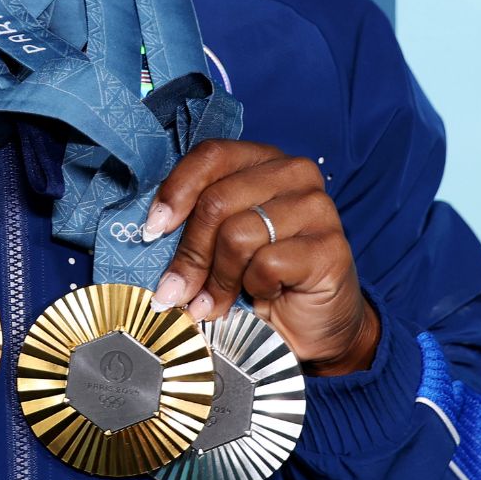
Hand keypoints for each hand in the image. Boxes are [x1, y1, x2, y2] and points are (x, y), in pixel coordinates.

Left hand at [144, 139, 378, 375]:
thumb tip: (151, 231)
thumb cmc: (261, 278)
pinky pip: (266, 263)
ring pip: (237, 234)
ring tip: (214, 303)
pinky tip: (263, 296)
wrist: (313, 324)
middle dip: (190, 254)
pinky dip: (253, 287)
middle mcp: (295, 173)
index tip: (152, 230)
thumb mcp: (221, 240)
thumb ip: (197, 221)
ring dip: (218, 279)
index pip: (211, 155)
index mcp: (264, 160)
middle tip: (176, 291)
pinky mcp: (329, 247)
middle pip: (217, 201)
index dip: (176, 191)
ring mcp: (317, 207)